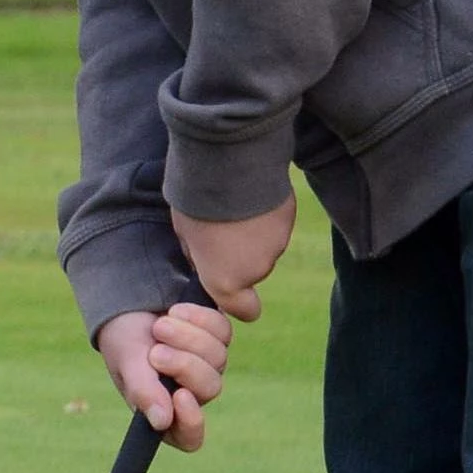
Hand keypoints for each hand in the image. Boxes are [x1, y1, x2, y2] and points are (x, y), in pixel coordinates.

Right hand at [97, 302, 235, 450]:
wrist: (128, 304)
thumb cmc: (123, 341)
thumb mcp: (127, 364)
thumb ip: (143, 391)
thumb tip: (161, 422)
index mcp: (166, 411)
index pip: (189, 437)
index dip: (191, 422)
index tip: (180, 395)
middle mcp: (192, 392)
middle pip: (210, 390)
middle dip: (184, 365)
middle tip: (156, 351)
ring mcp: (209, 365)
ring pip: (218, 358)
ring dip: (187, 338)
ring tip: (159, 324)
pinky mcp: (218, 338)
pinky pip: (222, 331)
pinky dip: (199, 318)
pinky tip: (176, 310)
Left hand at [174, 195, 296, 323]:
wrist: (226, 162)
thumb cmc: (193, 201)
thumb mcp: (183, 233)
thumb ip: (198, 255)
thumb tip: (206, 261)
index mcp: (225, 279)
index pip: (245, 310)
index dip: (238, 302)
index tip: (228, 286)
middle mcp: (256, 270)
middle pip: (251, 271)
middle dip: (238, 255)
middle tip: (219, 226)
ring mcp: (277, 245)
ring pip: (263, 246)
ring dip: (251, 233)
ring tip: (232, 206)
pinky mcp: (289, 220)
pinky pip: (274, 224)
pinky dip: (264, 215)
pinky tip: (249, 194)